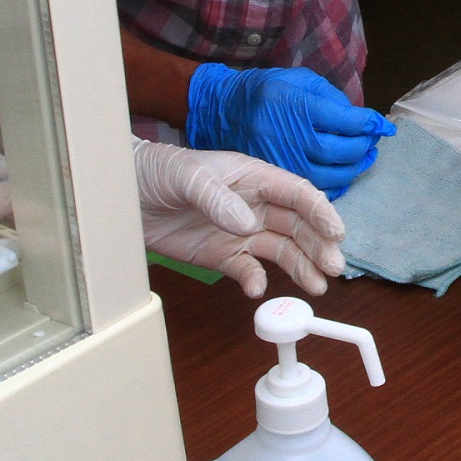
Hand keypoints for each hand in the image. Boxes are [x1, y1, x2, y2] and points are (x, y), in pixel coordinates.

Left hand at [131, 139, 347, 297]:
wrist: (124, 196)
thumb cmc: (157, 171)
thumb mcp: (186, 176)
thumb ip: (217, 198)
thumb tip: (247, 223)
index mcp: (253, 177)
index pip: (296, 193)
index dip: (320, 211)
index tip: (336, 232)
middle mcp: (255, 205)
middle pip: (298, 225)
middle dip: (319, 246)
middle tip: (334, 268)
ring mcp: (241, 231)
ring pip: (282, 250)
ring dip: (301, 267)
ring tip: (317, 287)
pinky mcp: (223, 255)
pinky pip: (248, 270)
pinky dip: (256, 281)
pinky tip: (258, 289)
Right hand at [184, 62, 392, 198]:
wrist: (223, 111)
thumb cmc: (267, 91)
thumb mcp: (298, 80)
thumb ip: (331, 98)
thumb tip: (362, 119)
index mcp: (297, 106)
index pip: (345, 120)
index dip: (369, 124)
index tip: (384, 126)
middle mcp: (291, 137)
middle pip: (341, 151)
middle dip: (364, 147)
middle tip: (373, 141)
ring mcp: (283, 161)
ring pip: (332, 175)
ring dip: (355, 168)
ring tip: (365, 157)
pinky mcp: (276, 179)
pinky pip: (314, 189)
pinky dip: (336, 185)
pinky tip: (343, 175)